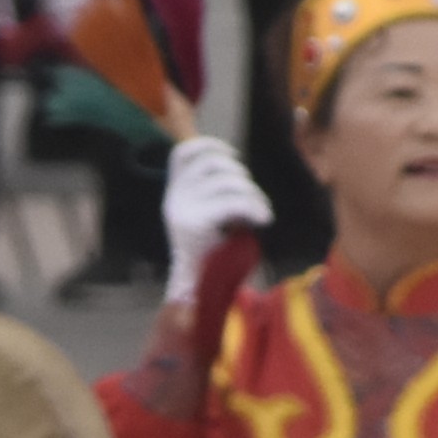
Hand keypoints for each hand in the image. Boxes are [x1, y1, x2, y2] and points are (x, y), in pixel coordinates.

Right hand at [159, 135, 270, 294]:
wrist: (197, 290)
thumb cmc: (210, 255)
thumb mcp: (206, 216)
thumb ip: (213, 192)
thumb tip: (235, 166)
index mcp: (173, 195)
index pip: (182, 154)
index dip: (209, 146)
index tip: (233, 156)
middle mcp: (174, 198)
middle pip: (214, 164)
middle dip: (243, 176)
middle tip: (257, 199)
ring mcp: (183, 209)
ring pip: (229, 182)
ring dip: (253, 194)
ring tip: (261, 212)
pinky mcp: (197, 222)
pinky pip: (235, 202)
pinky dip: (255, 207)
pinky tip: (264, 219)